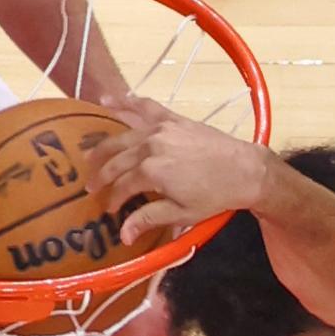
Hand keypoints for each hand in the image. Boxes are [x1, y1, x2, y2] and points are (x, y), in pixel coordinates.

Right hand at [85, 95, 268, 243]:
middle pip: (116, 161)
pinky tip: (105, 100)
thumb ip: (149, 219)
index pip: (122, 186)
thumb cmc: (215, 196)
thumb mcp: (182, 213)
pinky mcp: (172, 119)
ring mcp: (161, 129)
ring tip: (88, 155)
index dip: (113, 199)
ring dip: (103, 146)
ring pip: (123, 136)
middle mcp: (150, 146)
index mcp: (151, 172)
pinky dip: (125, 102)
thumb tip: (122, 234)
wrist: (245, 171)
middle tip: (91, 186)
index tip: (109, 209)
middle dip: (101, 175)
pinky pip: (145, 107)